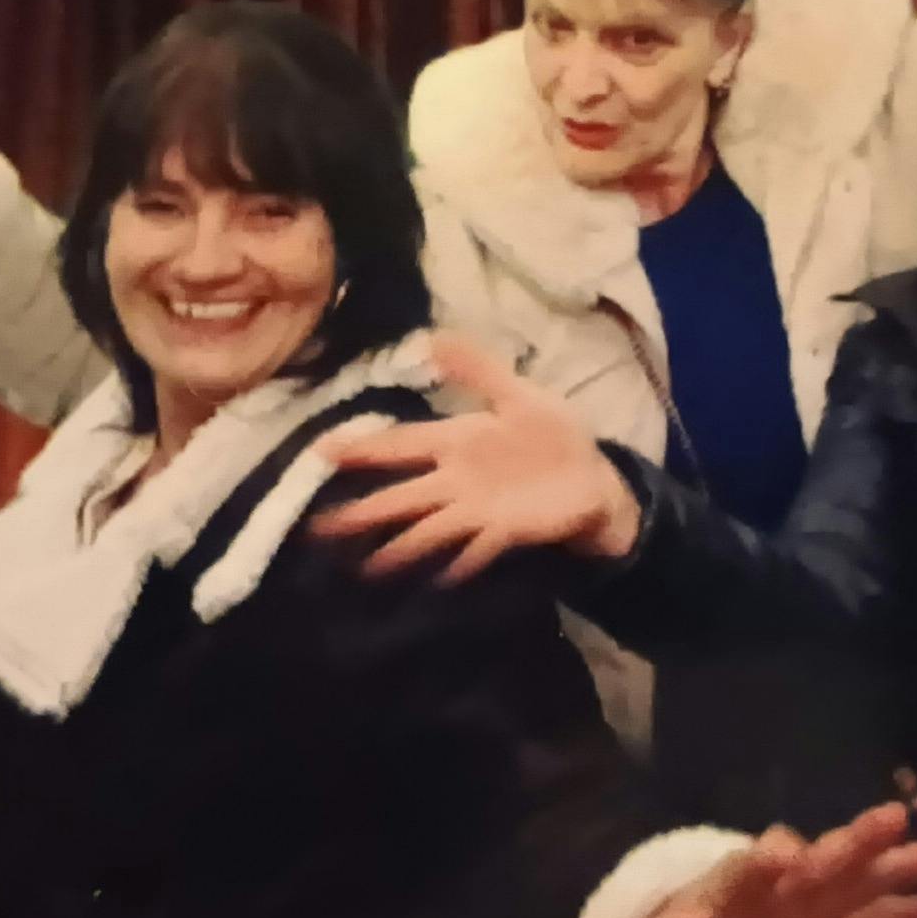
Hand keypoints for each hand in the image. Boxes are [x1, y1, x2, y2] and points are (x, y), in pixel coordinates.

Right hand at [308, 332, 639, 577]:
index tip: (321, 451)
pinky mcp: (505, 533)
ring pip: (429, 529)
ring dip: (400, 548)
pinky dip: (460, 563)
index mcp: (458, 442)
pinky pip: (478, 550)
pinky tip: (437, 580)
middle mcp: (458, 480)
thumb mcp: (518, 394)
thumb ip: (477, 369)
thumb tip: (431, 337)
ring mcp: (478, 510)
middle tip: (319, 528)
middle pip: (402, 496)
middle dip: (363, 511)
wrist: (596, 477)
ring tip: (367, 568)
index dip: (364, 448)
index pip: (402, 445)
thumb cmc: (553, 435)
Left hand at [607, 803, 916, 917]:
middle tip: (890, 818)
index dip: (763, 860)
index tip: (785, 853)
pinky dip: (915, 916)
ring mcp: (814, 907)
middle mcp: (780, 887)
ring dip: (902, 866)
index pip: (744, 869)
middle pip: (818, 860)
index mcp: (730, 889)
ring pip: (863, 881)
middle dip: (852, 843)